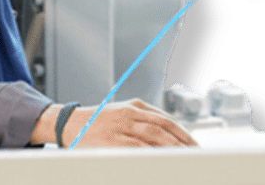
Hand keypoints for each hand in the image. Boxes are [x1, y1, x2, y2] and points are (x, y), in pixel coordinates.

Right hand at [31, 99, 195, 147]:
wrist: (69, 123)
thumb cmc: (98, 122)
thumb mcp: (121, 113)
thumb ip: (142, 120)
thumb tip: (167, 135)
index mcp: (134, 106)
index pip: (165, 119)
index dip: (182, 133)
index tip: (194, 144)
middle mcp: (129, 113)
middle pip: (163, 127)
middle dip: (182, 141)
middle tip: (195, 153)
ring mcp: (121, 126)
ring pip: (153, 135)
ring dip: (171, 146)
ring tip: (184, 157)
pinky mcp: (112, 139)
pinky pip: (136, 147)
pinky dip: (151, 153)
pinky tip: (161, 159)